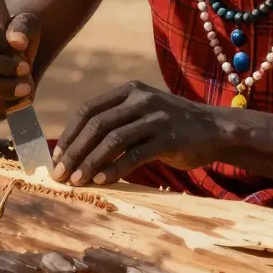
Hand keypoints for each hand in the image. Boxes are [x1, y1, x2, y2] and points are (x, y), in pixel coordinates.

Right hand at [0, 4, 39, 124]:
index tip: (22, 49)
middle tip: (27, 72)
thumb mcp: (26, 25)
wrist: (4, 58)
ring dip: (4, 87)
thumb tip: (17, 42)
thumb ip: (24, 27)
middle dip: (5, 67)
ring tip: (24, 89)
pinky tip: (12, 100)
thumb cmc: (14, 37)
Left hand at [51, 81, 224, 185]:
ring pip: (113, 140)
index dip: (70, 135)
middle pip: (97, 125)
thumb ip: (115, 123)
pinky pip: (135, 154)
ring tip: (77, 181)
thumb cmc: (171, 126)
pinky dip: (115, 168)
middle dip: (75, 152)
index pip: (88, 110)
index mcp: (128, 91)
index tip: (57, 158)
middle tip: (61, 174)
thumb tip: (76, 149)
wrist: (214, 129)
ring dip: (90, 162)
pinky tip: (102, 180)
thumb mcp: (141, 113)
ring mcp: (156, 117)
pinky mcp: (169, 138)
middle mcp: (140, 99)